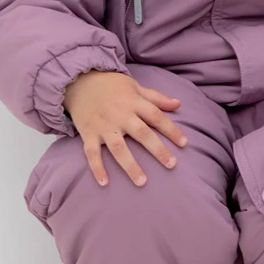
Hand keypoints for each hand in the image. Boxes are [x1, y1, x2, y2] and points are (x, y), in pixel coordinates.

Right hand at [63, 70, 188, 187]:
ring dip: (130, 165)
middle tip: (172, 165)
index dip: (172, 130)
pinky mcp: (88, 133)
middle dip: (157, 150)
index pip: (157, 116)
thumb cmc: (111, 85)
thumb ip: (156, 98)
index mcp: (134, 103)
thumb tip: (179, 104)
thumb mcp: (135, 86)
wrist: (79, 80)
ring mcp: (104, 126)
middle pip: (142, 133)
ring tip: (142, 182)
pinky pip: (92, 153)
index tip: (185, 143)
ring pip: (119, 148)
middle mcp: (120, 115)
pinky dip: (97, 168)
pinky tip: (104, 183)